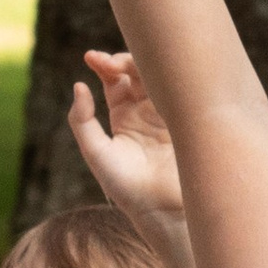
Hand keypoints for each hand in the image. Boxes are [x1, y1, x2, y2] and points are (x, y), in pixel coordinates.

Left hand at [69, 50, 184, 225]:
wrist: (166, 210)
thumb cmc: (128, 187)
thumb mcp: (97, 154)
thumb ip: (82, 121)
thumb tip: (78, 85)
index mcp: (124, 119)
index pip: (114, 82)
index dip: (104, 65)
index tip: (92, 57)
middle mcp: (147, 113)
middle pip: (136, 73)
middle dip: (123, 60)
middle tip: (111, 61)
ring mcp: (170, 113)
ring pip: (158, 77)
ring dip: (144, 63)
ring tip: (129, 63)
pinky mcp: (189, 117)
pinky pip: (180, 89)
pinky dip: (170, 75)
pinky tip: (160, 68)